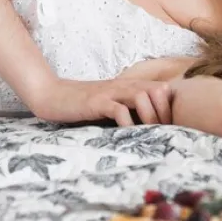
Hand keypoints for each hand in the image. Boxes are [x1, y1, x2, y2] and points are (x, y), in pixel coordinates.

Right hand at [29, 78, 172, 126]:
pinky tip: (127, 135)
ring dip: (150, 117)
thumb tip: (151, 127)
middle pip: (159, 90)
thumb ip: (129, 108)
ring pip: (143, 96)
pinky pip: (119, 109)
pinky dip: (127, 123)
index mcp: (129, 86)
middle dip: (165, 113)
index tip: (167, 127)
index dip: (169, 108)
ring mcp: (110, 92)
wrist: (52, 95)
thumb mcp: (111, 103)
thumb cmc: (83, 104)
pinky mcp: (96, 102)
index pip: (163, 89)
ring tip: (148, 134)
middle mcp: (124, 86)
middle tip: (161, 133)